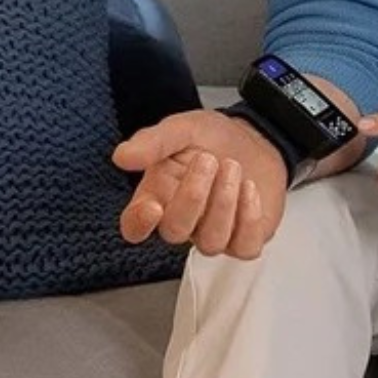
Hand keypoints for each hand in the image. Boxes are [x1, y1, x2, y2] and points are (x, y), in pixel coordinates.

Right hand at [114, 109, 290, 259]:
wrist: (255, 139)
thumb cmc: (212, 139)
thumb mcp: (182, 129)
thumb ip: (153, 142)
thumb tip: (122, 156)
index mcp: (157, 196)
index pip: (134, 226)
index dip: (139, 223)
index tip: (152, 206)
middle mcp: (182, 221)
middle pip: (174, 232)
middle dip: (192, 196)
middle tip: (207, 159)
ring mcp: (212, 234)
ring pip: (210, 242)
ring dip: (224, 202)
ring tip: (232, 167)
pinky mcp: (244, 240)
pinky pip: (244, 248)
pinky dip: (249, 218)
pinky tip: (249, 188)